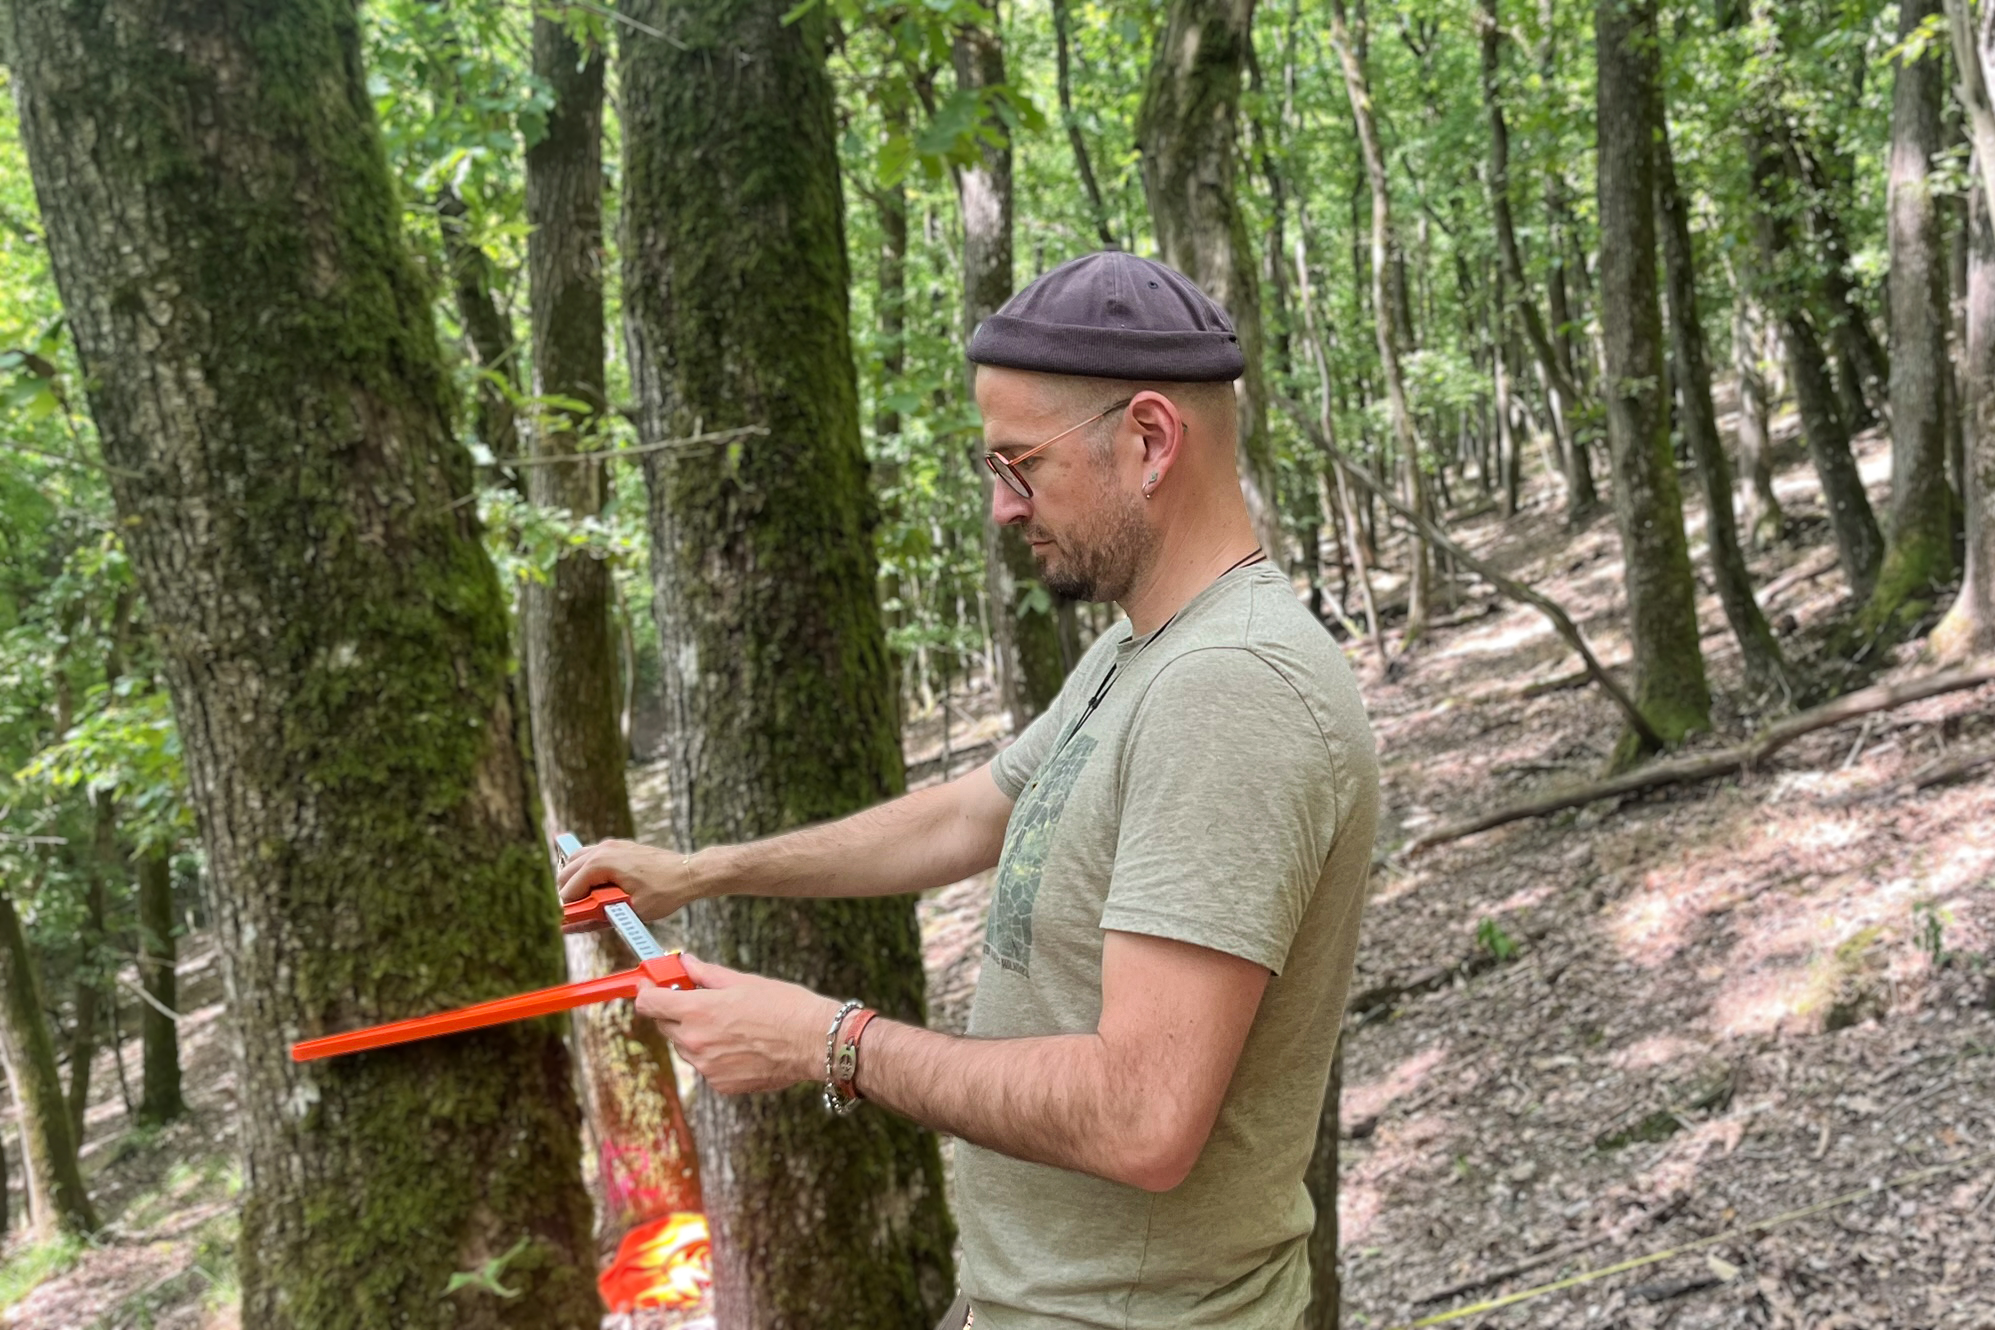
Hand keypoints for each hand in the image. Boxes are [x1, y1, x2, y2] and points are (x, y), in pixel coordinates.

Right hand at [555, 837, 702, 921]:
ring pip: (575, 862)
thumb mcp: (630, 911)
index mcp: (602, 863)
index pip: (569, 888)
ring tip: (589, 903)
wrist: (688, 873)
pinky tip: (599, 889)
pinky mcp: (618, 846)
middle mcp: (603, 849)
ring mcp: (610, 845)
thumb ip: (597, 918)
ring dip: (576, 882)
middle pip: (567, 872)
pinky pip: (590, 857)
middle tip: (582, 914)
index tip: (573, 922)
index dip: (569, 909)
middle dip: (570, 895)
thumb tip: (572, 926)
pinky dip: (587, 872)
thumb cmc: (665, 891)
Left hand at [635, 955, 840, 1093]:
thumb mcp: (742, 981)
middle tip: (698, 1000)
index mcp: (697, 1010)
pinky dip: (714, 1055)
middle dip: (674, 1011)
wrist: (814, 1042)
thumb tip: (684, 962)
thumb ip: (706, 973)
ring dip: (695, 1034)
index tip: (651, 985)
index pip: (648, 1003)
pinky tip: (740, 1044)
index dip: (646, 991)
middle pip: (664, 1025)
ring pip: (685, 1046)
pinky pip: (705, 1065)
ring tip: (730, 1024)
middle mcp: (695, 1041)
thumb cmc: (783, 1005)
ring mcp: (706, 1067)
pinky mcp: (720, 1084)